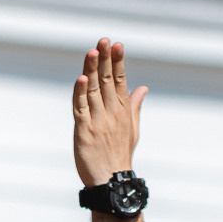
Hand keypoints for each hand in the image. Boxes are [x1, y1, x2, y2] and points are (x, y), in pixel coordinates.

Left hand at [72, 38, 145, 187]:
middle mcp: (111, 112)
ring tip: (93, 51)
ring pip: (93, 90)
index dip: (117, 61)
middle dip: (105, 59)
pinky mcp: (84, 130)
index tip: (117, 44)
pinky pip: (81, 108)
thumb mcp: (132, 128)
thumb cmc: (121, 155)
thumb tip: (142, 87)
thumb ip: (135, 105)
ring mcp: (98, 120)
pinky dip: (80, 93)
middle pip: (107, 80)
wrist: (112, 180)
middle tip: (104, 40)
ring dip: (92, 70)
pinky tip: (81, 79)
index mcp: (122, 110)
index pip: (120, 80)